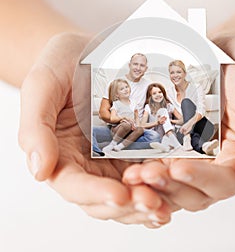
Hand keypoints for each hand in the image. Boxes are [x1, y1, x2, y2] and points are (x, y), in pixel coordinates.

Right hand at [18, 32, 170, 226]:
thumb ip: (35, 127)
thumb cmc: (61, 64)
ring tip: (171, 200)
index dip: (95, 194)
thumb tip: (39, 171)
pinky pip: (154, 168)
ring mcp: (117, 155)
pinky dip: (167, 179)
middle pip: (108, 198)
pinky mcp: (140, 145)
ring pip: (134, 190)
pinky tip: (182, 178)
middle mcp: (90, 162)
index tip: (119, 195)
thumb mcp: (43, 86)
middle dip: (130, 204)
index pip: (74, 186)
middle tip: (154, 202)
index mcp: (62, 154)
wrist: (89, 48)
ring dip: (152, 199)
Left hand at [123, 35, 234, 211]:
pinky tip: (131, 164)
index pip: (227, 181)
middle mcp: (221, 162)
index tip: (179, 168)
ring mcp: (197, 155)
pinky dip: (147, 167)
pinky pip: (161, 163)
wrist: (225, 48)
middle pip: (197, 191)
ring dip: (154, 183)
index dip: (202, 179)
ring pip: (175, 184)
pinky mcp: (177, 145)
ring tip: (134, 174)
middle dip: (171, 186)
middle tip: (146, 174)